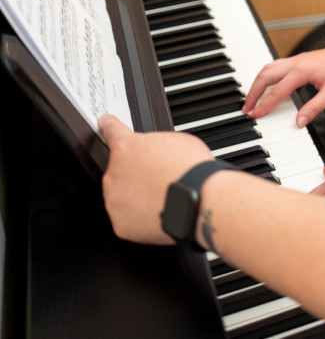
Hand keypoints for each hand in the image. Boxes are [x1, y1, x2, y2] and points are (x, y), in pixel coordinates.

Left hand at [99, 114, 214, 243]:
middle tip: (160, 178)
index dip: (108, 126)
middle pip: (120, 171)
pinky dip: (142, 218)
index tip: (104, 123)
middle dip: (137, 174)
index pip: (111, 131)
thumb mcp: (178, 141)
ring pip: (123, 197)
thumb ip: (157, 144)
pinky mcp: (121, 224)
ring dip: (138, 196)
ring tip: (164, 197)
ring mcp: (114, 200)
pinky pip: (129, 219)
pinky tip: (160, 211)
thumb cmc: (191, 170)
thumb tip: (156, 153)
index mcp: (127, 148)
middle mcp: (114, 173)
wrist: (198, 200)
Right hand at [242, 43, 324, 126]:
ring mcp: (296, 59)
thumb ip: (315, 108)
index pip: (277, 91)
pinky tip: (266, 85)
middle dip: (253, 92)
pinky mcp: (298, 60)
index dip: (265, 105)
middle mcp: (295, 62)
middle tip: (246, 108)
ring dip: (257, 83)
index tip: (255, 115)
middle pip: (265, 76)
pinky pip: (275, 66)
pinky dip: (265, 76)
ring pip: (268, 68)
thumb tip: (299, 122)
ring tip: (252, 98)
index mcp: (302, 70)